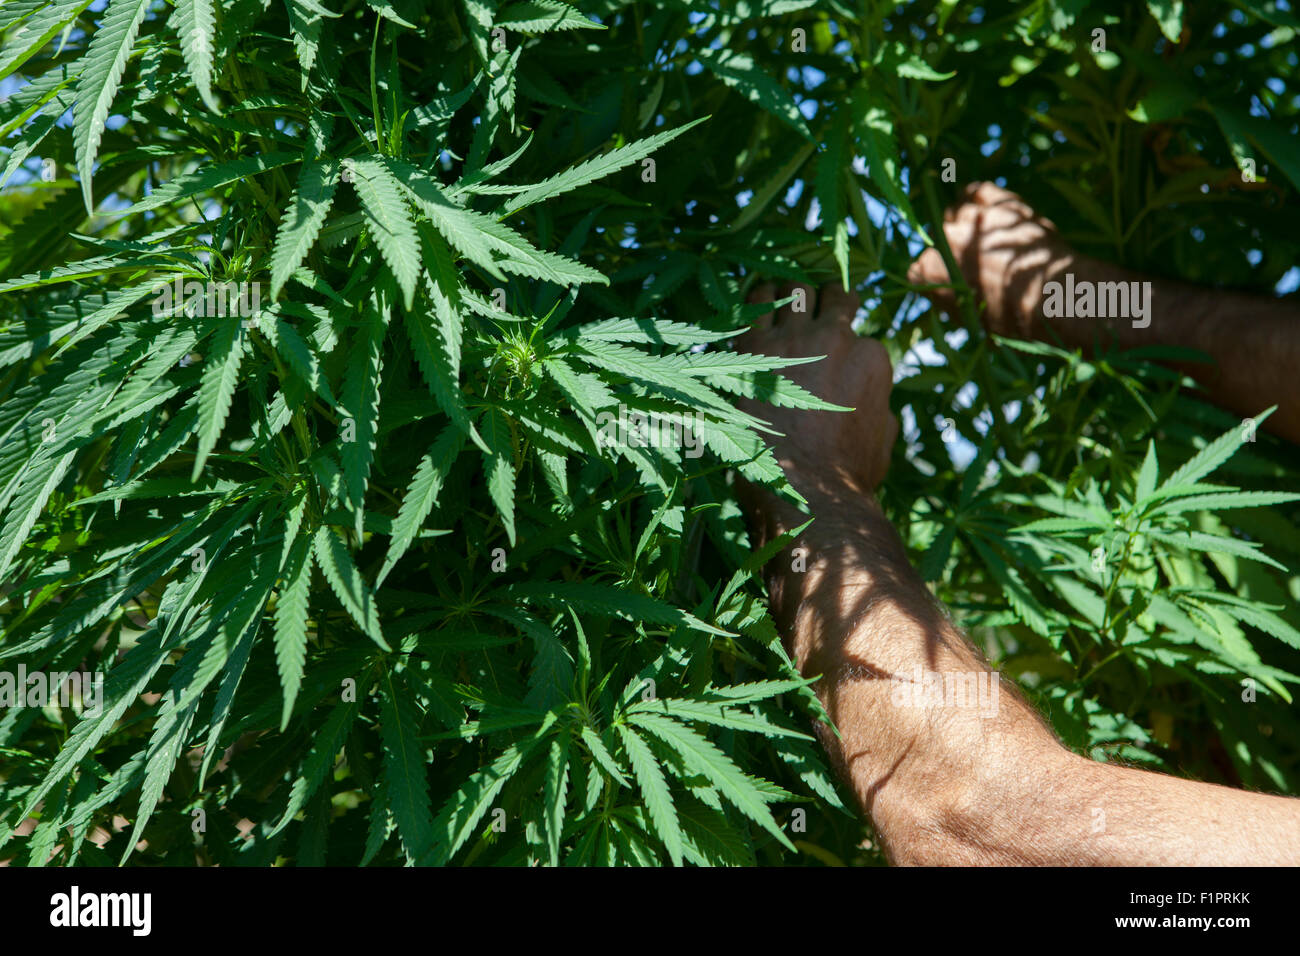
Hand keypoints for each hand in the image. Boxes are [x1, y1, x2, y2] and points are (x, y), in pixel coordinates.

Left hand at [734, 280, 897, 502]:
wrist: (808, 492)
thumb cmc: (848, 476)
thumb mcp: (883, 439)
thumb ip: (881, 408)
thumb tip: (878, 404)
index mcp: (872, 358)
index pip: (858, 330)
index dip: (844, 340)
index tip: (830, 352)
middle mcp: (836, 339)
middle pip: (829, 295)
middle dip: (820, 302)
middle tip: (808, 313)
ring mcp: (793, 341)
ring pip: (793, 289)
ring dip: (787, 295)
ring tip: (779, 303)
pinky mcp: (753, 350)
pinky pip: (754, 302)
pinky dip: (756, 298)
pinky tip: (754, 303)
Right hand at [906, 182, 1080, 338]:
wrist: (1052, 298)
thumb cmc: (1009, 319)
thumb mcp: (968, 320)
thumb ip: (949, 298)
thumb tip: (951, 291)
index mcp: (929, 270)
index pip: (918, 271)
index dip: (935, 280)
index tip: (951, 287)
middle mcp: (944, 239)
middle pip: (939, 240)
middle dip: (952, 251)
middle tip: (974, 265)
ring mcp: (973, 217)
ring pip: (958, 213)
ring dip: (967, 225)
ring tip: (984, 239)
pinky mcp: (1000, 203)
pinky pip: (978, 191)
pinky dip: (977, 198)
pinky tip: (985, 208)